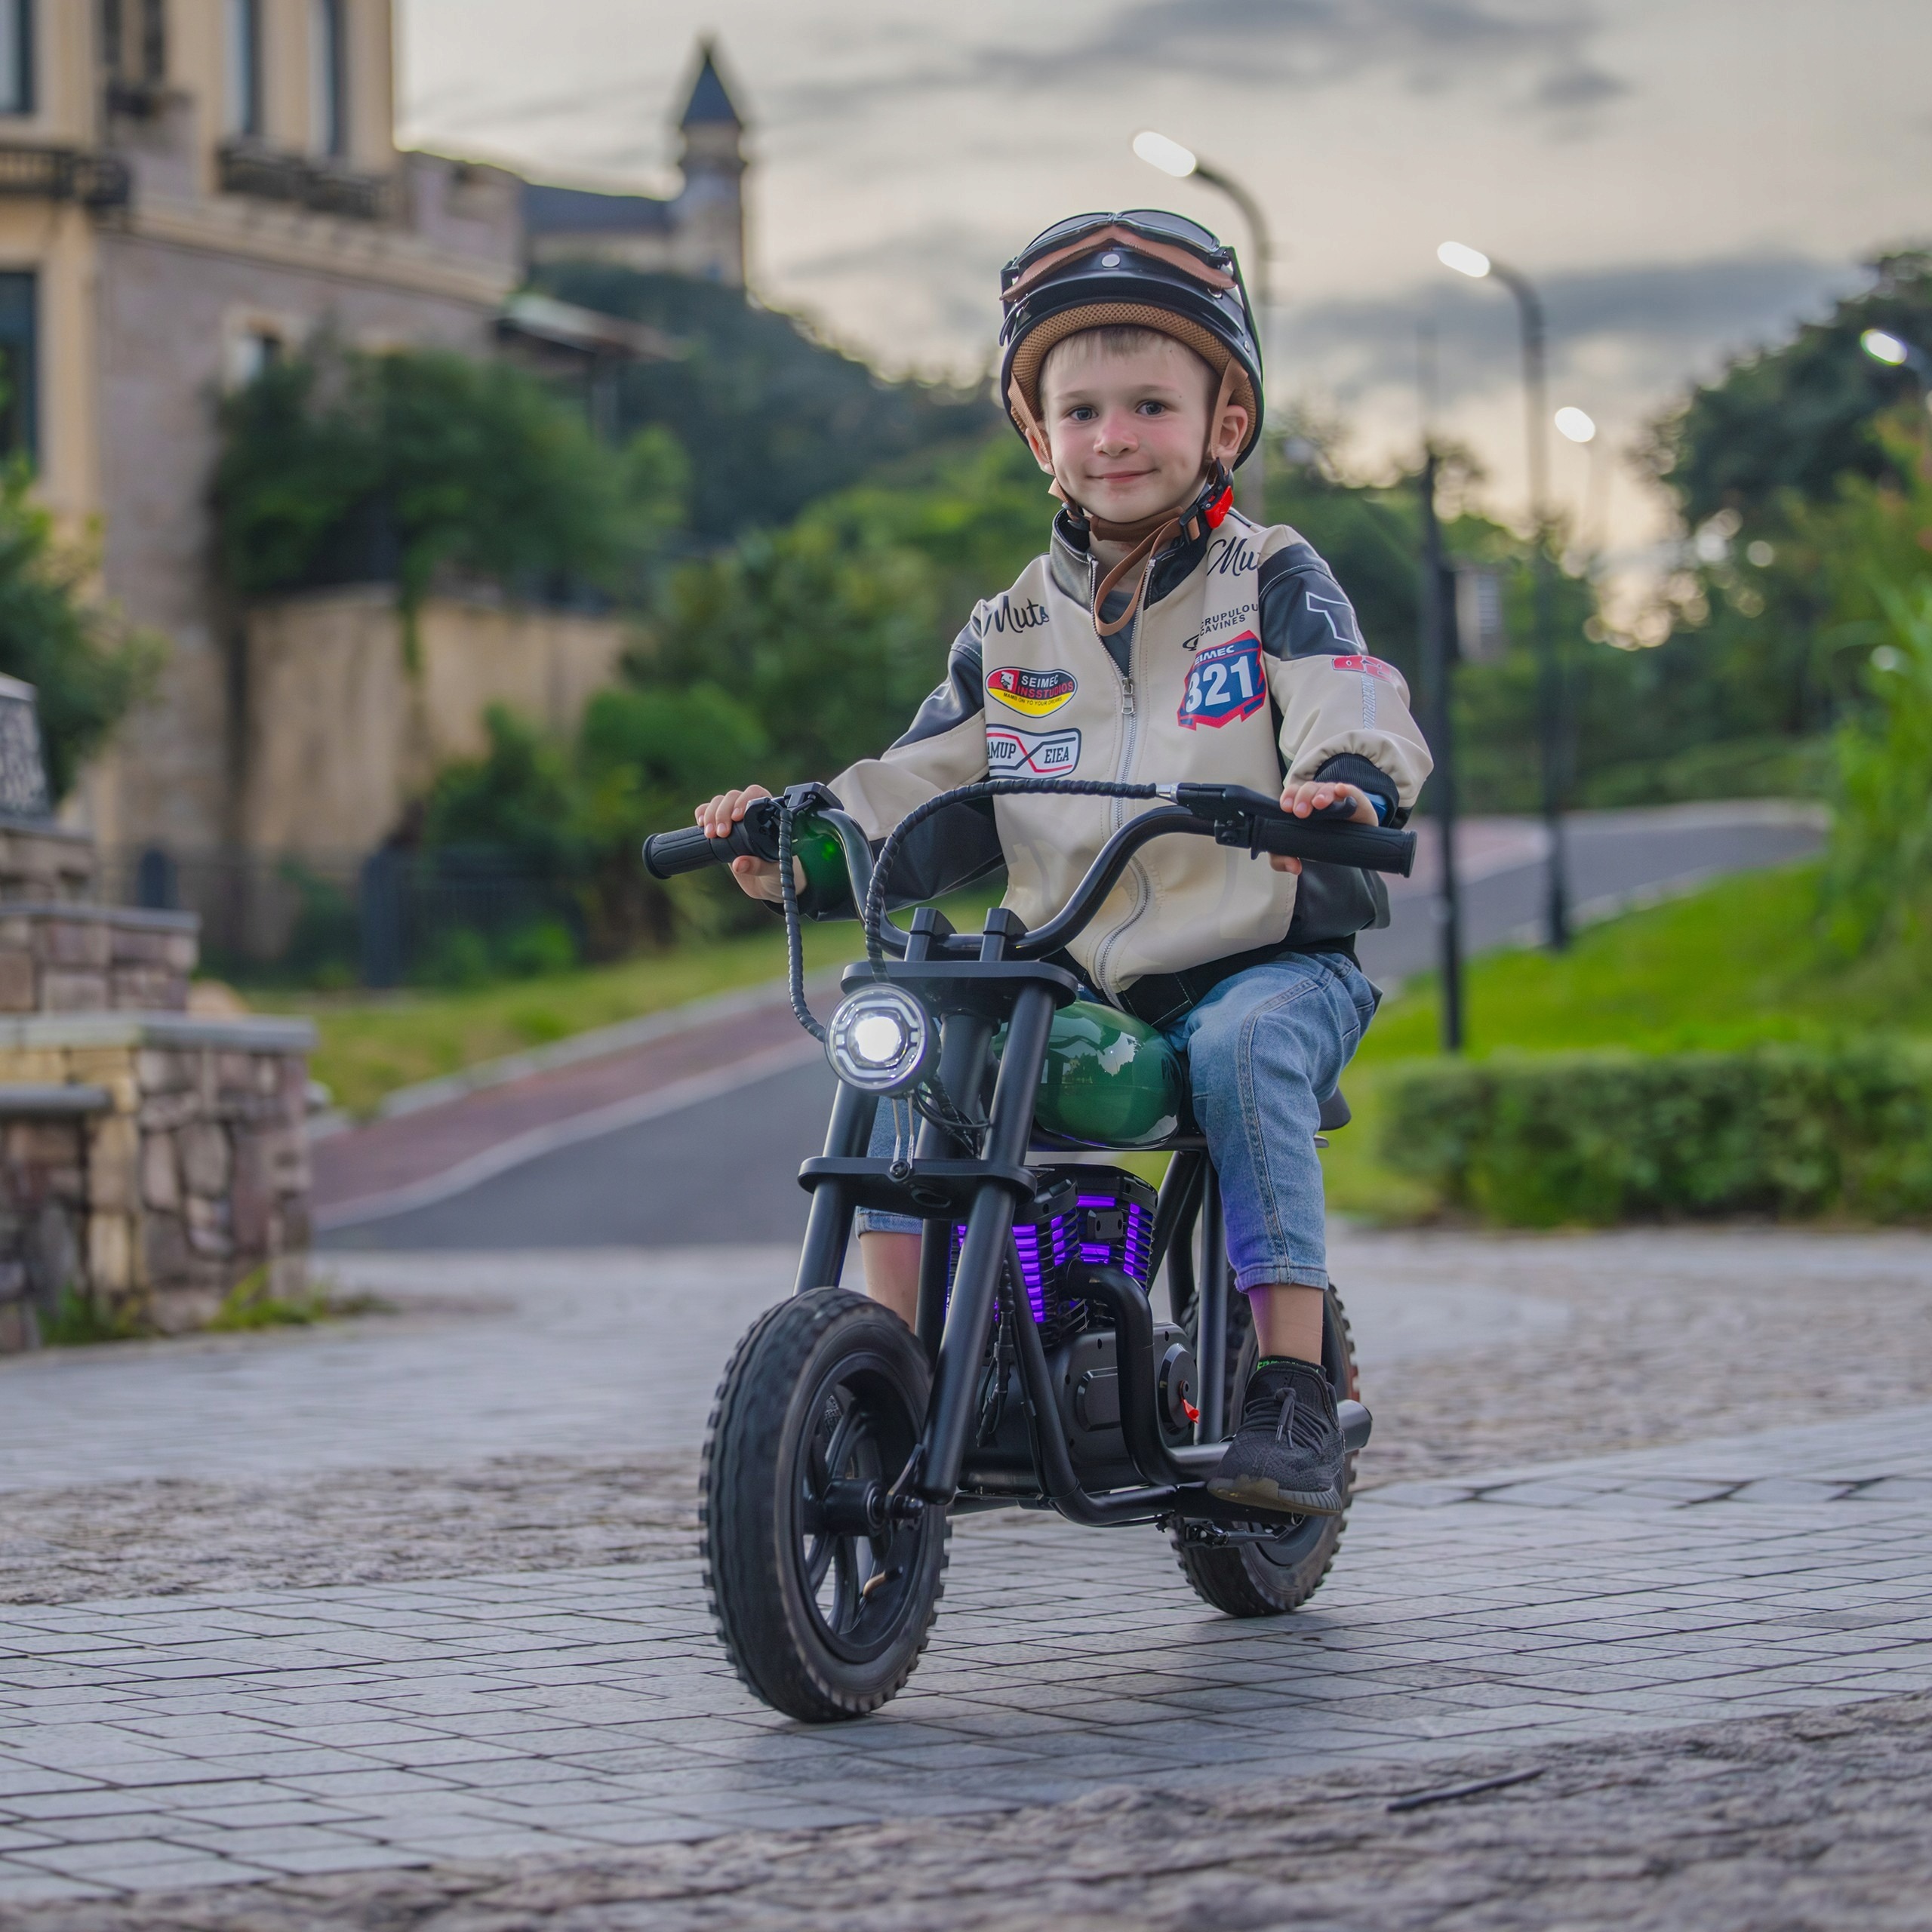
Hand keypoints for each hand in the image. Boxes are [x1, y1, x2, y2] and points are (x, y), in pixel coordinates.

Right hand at [694, 784, 798, 901]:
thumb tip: (739, 864)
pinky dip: (702, 814)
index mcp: (769, 815)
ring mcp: (734, 819)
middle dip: (723, 812)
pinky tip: (701, 824)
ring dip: (711, 814)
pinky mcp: (721, 827)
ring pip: (719, 802)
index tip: (737, 817)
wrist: (766, 884)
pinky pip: (707, 812)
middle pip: (733, 797)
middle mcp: (750, 812)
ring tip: (710, 835)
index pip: (756, 794)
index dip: (744, 800)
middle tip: (722, 833)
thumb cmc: (776, 872)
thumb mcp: (773, 871)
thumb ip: (759, 866)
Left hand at [1270, 779, 1377, 874]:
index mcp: (1304, 803)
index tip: (1286, 808)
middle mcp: (1320, 796)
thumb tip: (1293, 866)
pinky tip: (1341, 790)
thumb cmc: (1324, 843)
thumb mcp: (1302, 850)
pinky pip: (1353, 792)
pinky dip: (1347, 790)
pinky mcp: (1358, 802)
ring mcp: (1339, 798)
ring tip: (1319, 803)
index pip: (1293, 793)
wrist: (1354, 847)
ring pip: (1329, 789)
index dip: (1289, 797)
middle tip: (1301, 813)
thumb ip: (1286, 859)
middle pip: (1309, 789)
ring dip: (1323, 794)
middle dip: (1303, 797)